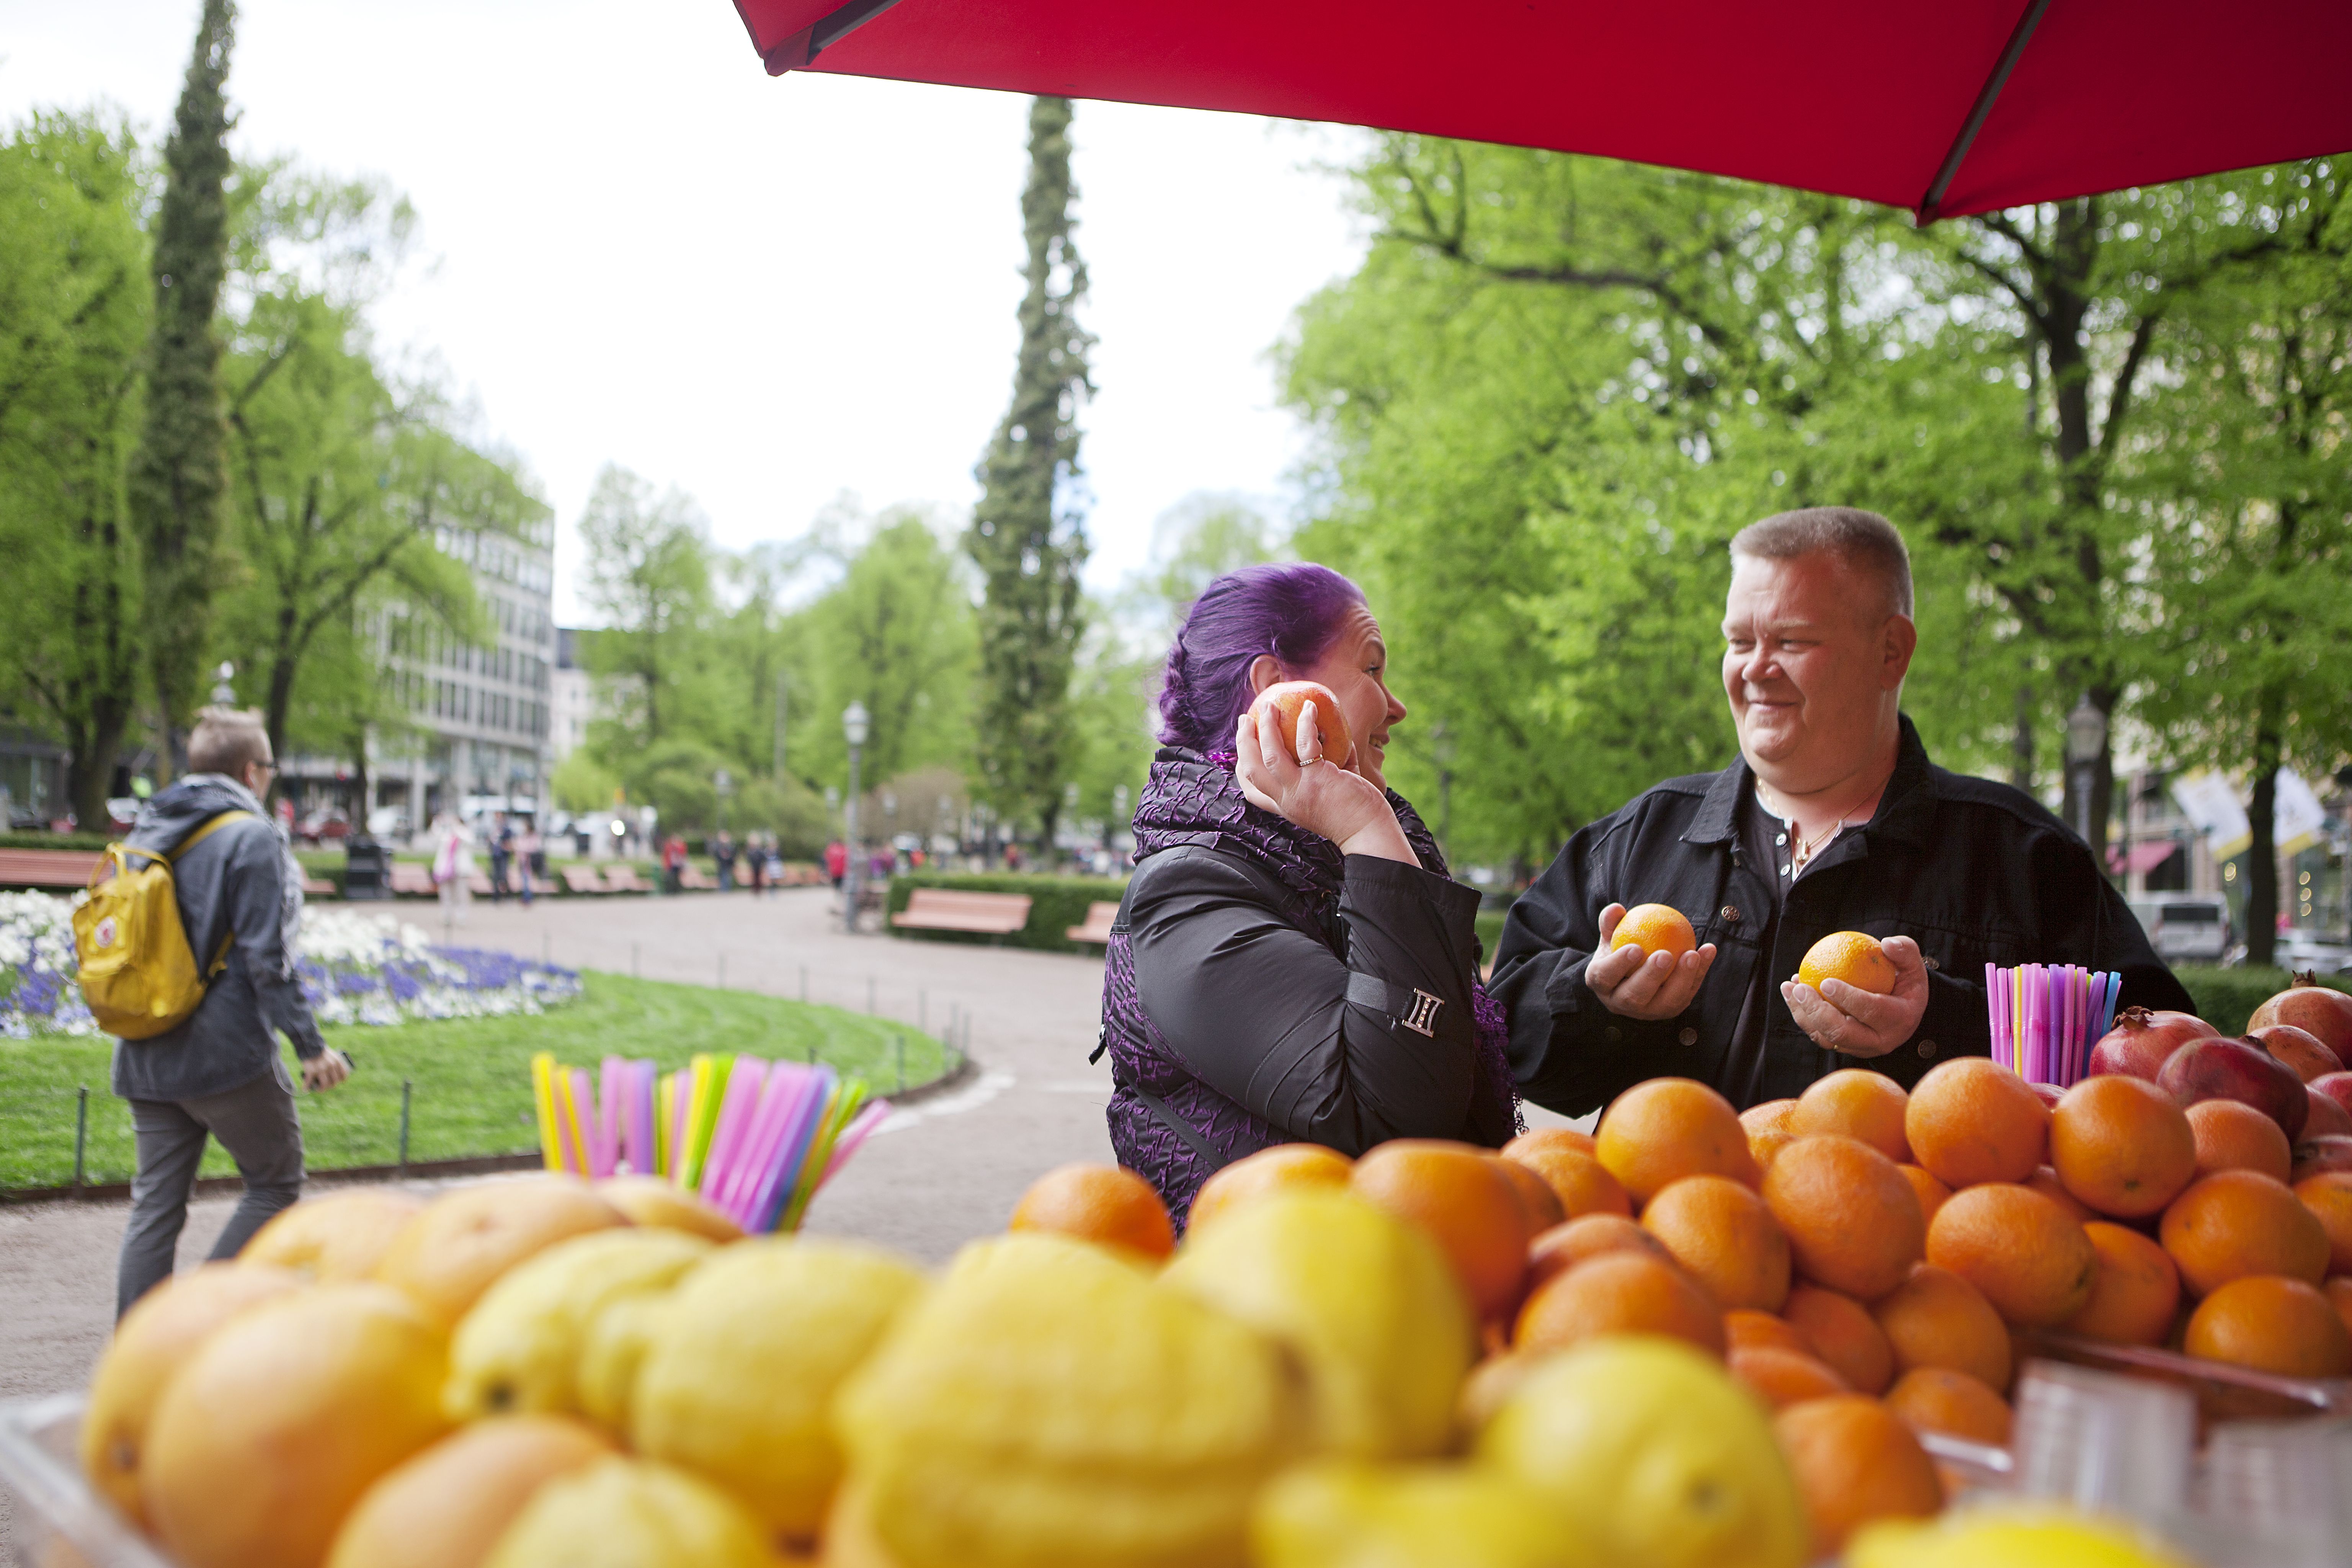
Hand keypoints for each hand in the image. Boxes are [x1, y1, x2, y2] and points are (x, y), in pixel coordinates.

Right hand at [302, 1048, 351, 1091]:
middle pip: (334, 1081)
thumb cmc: (321, 1051)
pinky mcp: (311, 1071)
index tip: (340, 1082)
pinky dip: (306, 1086)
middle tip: (328, 1086)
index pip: (343, 1074)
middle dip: (332, 1086)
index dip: (342, 1080)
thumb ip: (335, 1063)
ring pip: (325, 1084)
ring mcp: (321, 1069)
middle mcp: (330, 1066)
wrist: (310, 1045)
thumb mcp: (332, 1055)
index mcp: (337, 1061)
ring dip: (322, 1089)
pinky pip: (309, 1082)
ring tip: (320, 1090)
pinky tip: (305, 1089)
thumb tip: (337, 1074)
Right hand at [1234, 705, 1417, 864]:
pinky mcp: (1318, 779)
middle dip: (1243, 740)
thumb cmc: (1353, 813)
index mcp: (1284, 806)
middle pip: (1251, 768)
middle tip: (1245, 717)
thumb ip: (1319, 770)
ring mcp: (1299, 790)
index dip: (1241, 766)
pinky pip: (1306, 743)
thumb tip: (1324, 734)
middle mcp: (1286, 800)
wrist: (1369, 832)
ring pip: (1270, 754)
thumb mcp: (1324, 795)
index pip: (1251, 790)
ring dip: (1266, 726)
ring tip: (1269, 705)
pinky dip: (1306, 722)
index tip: (1243, 746)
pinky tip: (1311, 707)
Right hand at [1586, 902, 1716, 1019]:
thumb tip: (1617, 909)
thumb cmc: (1617, 950)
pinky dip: (1700, 972)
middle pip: (1634, 996)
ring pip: (1666, 1002)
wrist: (1631, 976)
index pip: (1606, 976)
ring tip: (1692, 954)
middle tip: (1666, 954)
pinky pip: (1688, 992)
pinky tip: (1708, 950)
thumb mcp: (1610, 936)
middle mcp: (1621, 1003)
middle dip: (1651, 976)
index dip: (1619, 964)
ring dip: (1681, 979)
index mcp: (1602, 984)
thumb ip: (1611, 923)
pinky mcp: (1670, 1010)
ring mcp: (1647, 1011)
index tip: (1636, 948)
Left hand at [1780, 935, 1928, 1057]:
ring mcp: (1861, 1047)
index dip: (1848, 998)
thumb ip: (1905, 951)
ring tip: (1789, 988)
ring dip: (1803, 1014)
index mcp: (1900, 1019)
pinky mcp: (1845, 1047)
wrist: (1905, 1012)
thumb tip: (1885, 943)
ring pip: (1825, 1037)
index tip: (1825, 981)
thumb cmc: (1906, 982)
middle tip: (1800, 988)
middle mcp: (1880, 1040)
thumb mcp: (1914, 966)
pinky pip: (1819, 1035)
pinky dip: (1803, 1016)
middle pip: (1842, 1032)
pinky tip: (1793, 993)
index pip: (1871, 1011)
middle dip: (1816, 1011)